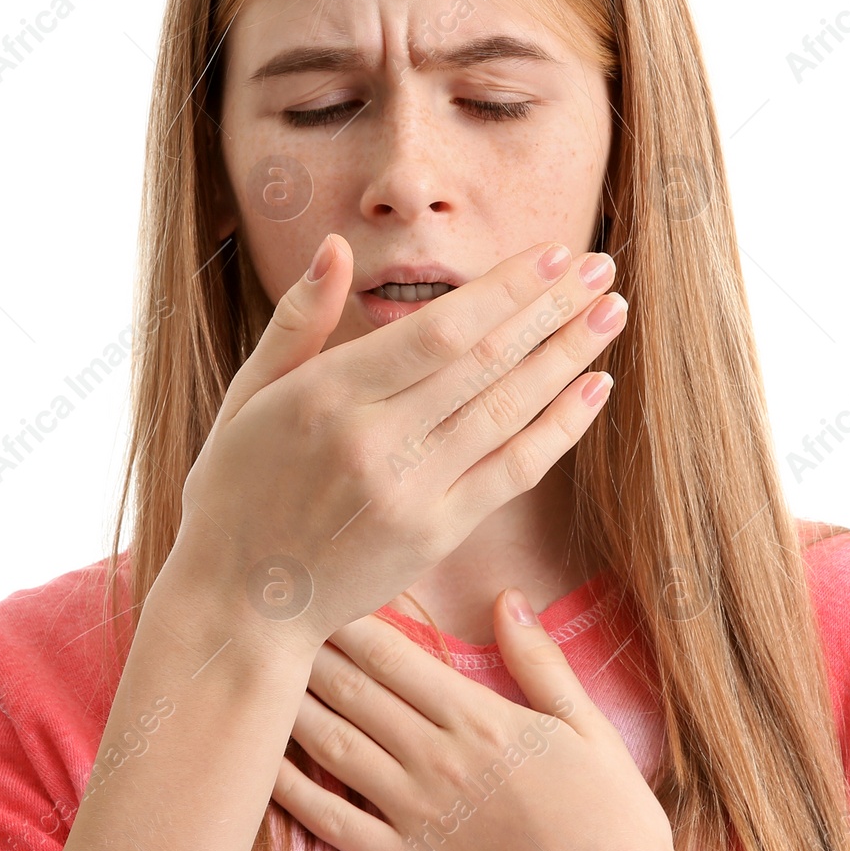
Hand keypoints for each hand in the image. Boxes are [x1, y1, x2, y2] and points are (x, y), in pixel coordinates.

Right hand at [159, 236, 626, 650]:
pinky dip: (559, 429)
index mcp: (326, 397)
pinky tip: (595, 389)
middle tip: (602, 266)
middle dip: (552, 309)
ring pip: (508, 412)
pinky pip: (513, 473)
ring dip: (568, 357)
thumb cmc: (237, 489)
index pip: (438, 329)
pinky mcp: (436, 535)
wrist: (239, 603)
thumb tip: (337, 246)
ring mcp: (411, 493)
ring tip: (612, 312)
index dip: (505, 289)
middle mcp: (374, 443)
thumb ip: (298, 320)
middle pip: (485, 362)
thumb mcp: (248, 395)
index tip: (554, 252)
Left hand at [270, 588, 684, 850]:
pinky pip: (330, 820)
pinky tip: (258, 762)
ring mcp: (412, 812)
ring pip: (332, 744)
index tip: (314, 589)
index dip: (347, 619)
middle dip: (305, 649)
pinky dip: (289, 788)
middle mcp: (435, 756)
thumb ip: (540, 662)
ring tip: (249, 671)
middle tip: (264, 617)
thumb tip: (508, 597)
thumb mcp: (590, 727)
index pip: (394, 654)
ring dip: (289, 705)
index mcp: (478, 717)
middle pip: (352, 690)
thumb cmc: (613, 823)